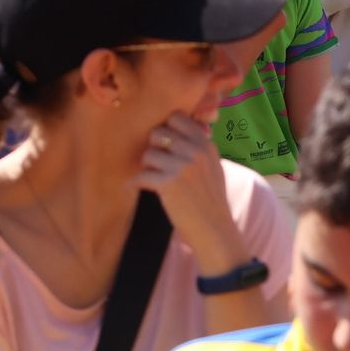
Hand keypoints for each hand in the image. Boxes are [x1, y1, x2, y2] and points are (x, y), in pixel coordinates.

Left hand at [134, 113, 239, 265]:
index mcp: (206, 145)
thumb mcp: (213, 167)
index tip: (164, 144)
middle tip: (156, 164)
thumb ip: (196, 147)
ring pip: (148, 154)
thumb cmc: (211, 201)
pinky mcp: (168, 184)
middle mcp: (195, 152)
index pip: (177, 118)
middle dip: (153, 148)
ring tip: (153, 180)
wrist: (216, 232)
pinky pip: (141, 175)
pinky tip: (133, 188)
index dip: (166, 129)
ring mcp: (182, 167)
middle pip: (158, 133)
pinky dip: (134, 183)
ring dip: (147, 167)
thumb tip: (172, 127)